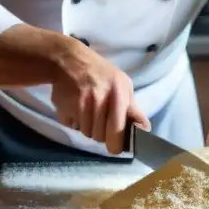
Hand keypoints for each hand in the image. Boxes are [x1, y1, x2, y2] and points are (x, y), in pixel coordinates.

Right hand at [50, 38, 149, 154]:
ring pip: (86, 133)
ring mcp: (79, 103)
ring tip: (87, 111)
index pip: (118, 129)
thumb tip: (144, 129)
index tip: (115, 147)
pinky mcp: (63, 107)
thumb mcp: (122, 84)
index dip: (117, 143)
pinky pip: (71, 126)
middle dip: (101, 134)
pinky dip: (73, 122)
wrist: (69, 60)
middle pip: (100, 136)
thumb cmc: (101, 74)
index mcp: (117, 93)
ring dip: (87, 127)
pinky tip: (75, 108)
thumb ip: (132, 108)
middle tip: (100, 123)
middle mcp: (98, 98)